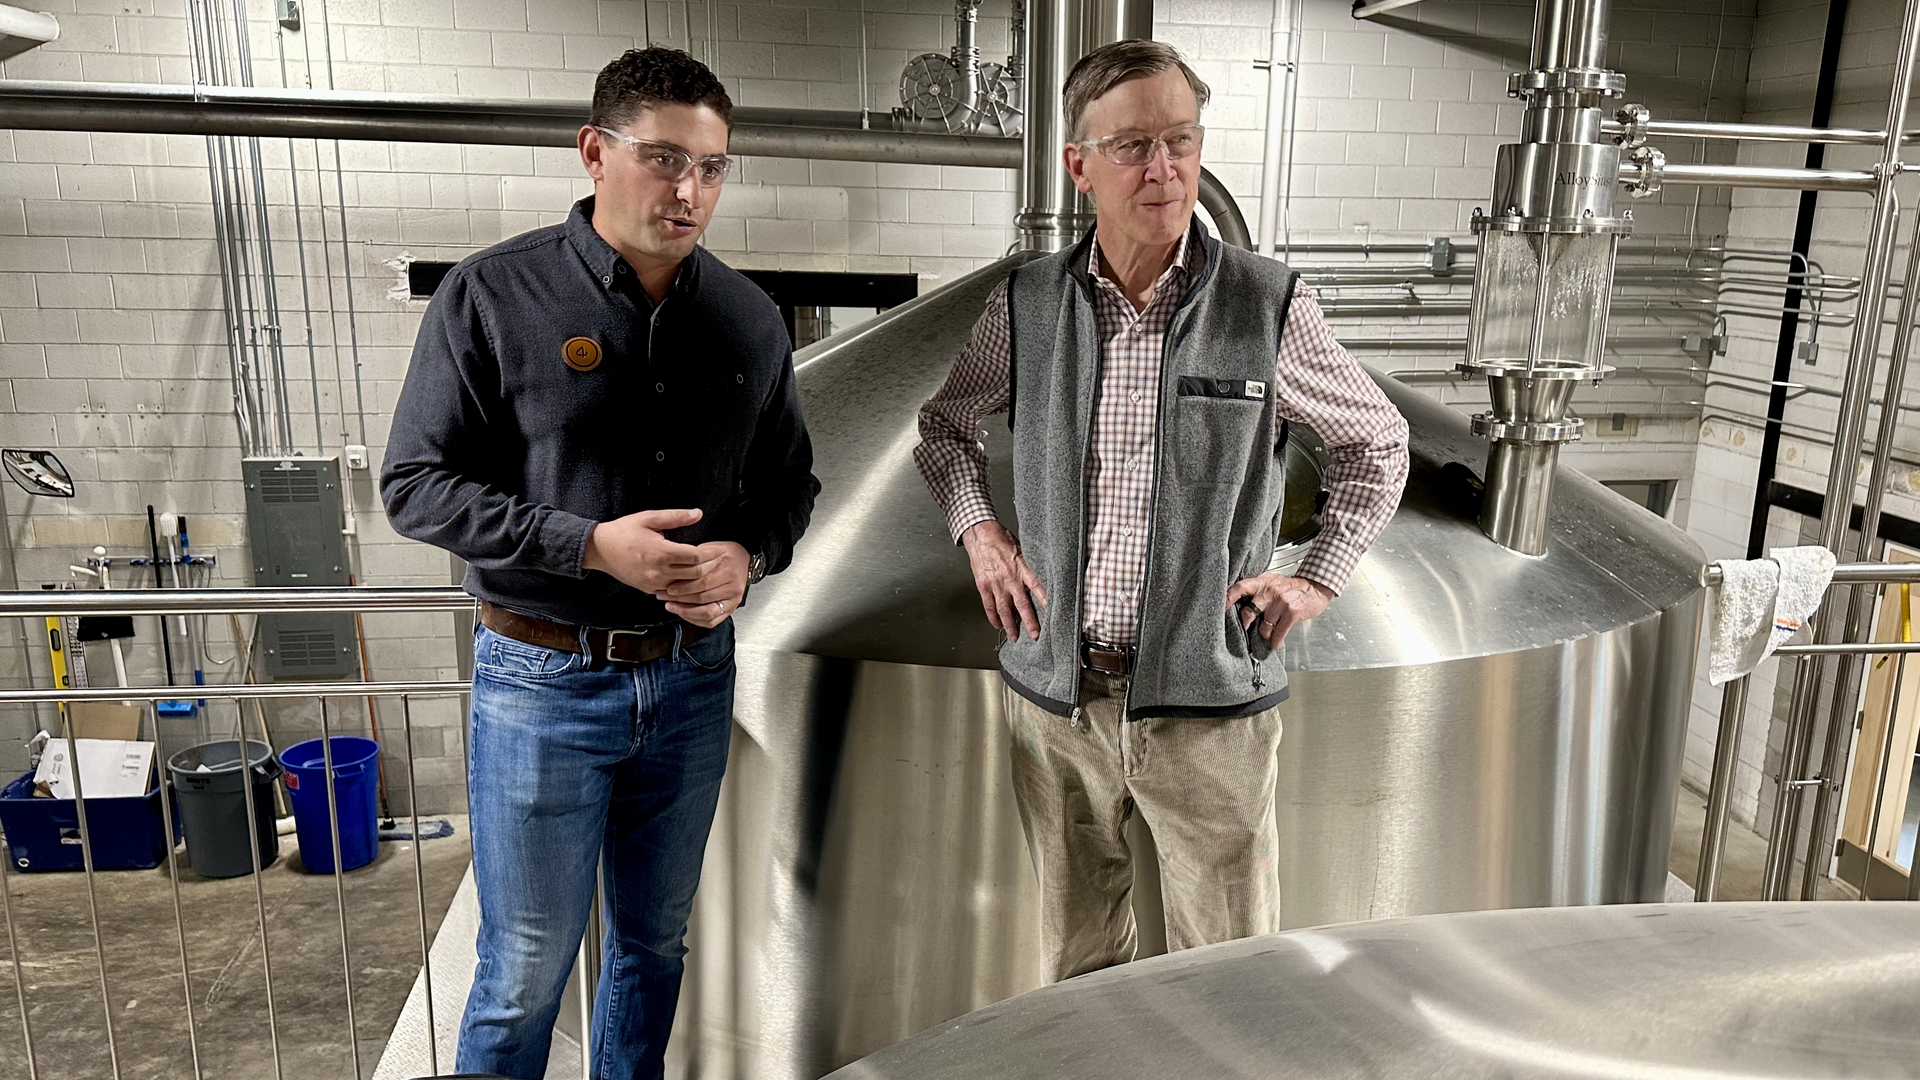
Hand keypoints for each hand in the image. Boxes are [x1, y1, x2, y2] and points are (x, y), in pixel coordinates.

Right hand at [582, 508, 708, 592]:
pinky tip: (688, 579)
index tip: (717, 548)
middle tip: (717, 560)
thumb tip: (698, 514)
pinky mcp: (649, 590)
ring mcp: (653, 583)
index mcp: (661, 552)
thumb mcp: (649, 518)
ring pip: (685, 587)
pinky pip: (672, 593)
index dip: (709, 553)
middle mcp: (658, 571)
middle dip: (707, 567)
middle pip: (694, 575)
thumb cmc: (624, 531)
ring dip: (697, 580)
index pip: (695, 557)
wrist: (600, 549)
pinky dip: (682, 587)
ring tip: (706, 569)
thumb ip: (675, 517)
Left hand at [659, 541, 749, 627]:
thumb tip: (673, 567)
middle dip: (680, 599)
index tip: (669, 588)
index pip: (703, 582)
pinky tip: (684, 614)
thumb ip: (696, 558)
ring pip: (707, 613)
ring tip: (672, 606)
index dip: (684, 588)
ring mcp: (733, 600)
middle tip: (664, 597)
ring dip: (686, 612)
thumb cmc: (726, 554)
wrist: (744, 560)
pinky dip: (696, 620)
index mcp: (728, 570)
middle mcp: (733, 587)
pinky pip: (712, 621)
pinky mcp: (731, 609)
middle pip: (703, 598)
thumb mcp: (712, 548)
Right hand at [961, 520, 1047, 640]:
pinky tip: (997, 625)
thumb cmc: (1002, 539)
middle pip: (1021, 604)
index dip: (1045, 600)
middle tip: (1036, 635)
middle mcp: (1009, 578)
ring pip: (1004, 609)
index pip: (1037, 586)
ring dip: (1010, 625)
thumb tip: (1043, 576)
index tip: (1054, 612)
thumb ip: (1030, 565)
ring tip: (1015, 636)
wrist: (980, 533)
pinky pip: (989, 605)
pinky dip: (993, 617)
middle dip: (1029, 621)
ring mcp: (995, 583)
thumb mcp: (1022, 548)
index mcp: (1021, 567)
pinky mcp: (983, 585)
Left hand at [1225, 573, 1332, 651]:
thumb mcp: (1272, 581)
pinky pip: (1278, 633)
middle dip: (1246, 625)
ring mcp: (1281, 602)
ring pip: (1264, 626)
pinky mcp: (1291, 612)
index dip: (1228, 598)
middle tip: (1245, 630)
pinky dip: (1276, 641)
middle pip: (1249, 612)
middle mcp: (1269, 590)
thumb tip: (1239, 606)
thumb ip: (1257, 590)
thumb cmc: (1291, 587)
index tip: (1221, 608)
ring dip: (1265, 633)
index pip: (1240, 588)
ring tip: (1269, 632)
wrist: (1315, 588)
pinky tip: (1275, 643)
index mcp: (1262, 582)